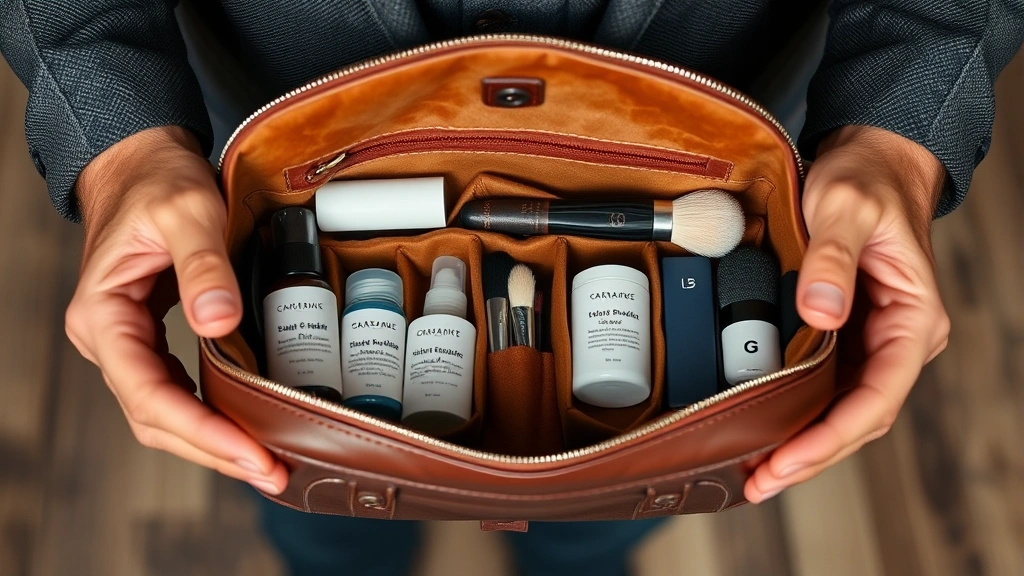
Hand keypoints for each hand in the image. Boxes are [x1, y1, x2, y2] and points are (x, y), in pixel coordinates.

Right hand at [65, 126, 287, 493]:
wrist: (143, 162)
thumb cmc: (158, 181)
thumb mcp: (188, 211)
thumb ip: (203, 265)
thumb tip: (217, 321)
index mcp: (103, 314)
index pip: (148, 392)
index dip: (200, 430)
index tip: (248, 452)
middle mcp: (107, 337)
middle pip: (156, 418)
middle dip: (213, 450)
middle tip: (271, 472)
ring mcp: (126, 342)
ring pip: (165, 413)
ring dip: (213, 442)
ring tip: (265, 463)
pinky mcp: (150, 339)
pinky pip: (176, 390)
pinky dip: (210, 414)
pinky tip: (244, 427)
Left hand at [745, 125, 950, 501]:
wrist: (869, 160)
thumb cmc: (866, 180)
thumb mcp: (846, 208)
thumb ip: (832, 259)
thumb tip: (821, 314)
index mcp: (913, 319)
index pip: (878, 398)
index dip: (830, 438)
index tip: (786, 461)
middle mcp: (898, 339)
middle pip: (857, 418)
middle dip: (809, 455)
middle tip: (757, 482)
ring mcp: (872, 340)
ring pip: (841, 409)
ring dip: (801, 442)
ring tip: (753, 471)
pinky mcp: (847, 333)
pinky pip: (825, 386)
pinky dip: (797, 413)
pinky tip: (765, 428)